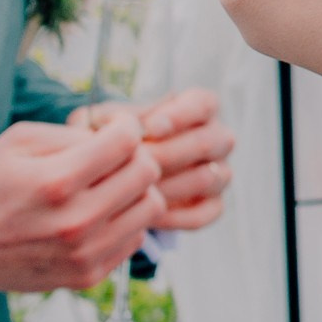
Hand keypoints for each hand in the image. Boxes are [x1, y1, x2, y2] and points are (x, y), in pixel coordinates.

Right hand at [0, 118, 164, 290]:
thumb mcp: (16, 143)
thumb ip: (72, 133)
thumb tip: (119, 135)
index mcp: (56, 182)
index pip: (128, 141)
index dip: (125, 126)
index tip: (115, 128)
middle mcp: (75, 221)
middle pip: (148, 172)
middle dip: (135, 155)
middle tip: (113, 157)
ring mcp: (84, 253)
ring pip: (151, 206)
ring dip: (136, 190)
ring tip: (107, 186)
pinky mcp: (87, 276)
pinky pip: (136, 238)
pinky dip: (125, 221)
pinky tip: (97, 215)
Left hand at [69, 89, 233, 231]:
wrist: (116, 178)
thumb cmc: (113, 143)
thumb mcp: (103, 124)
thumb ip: (104, 120)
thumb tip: (108, 126)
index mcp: (197, 109)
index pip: (204, 104)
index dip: (181, 115)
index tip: (150, 128)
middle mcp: (216, 138)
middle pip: (211, 141)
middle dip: (171, 154)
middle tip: (137, 165)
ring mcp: (218, 172)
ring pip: (208, 178)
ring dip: (170, 186)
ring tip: (136, 192)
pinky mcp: (213, 205)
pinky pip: (205, 213)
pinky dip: (175, 217)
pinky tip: (145, 215)